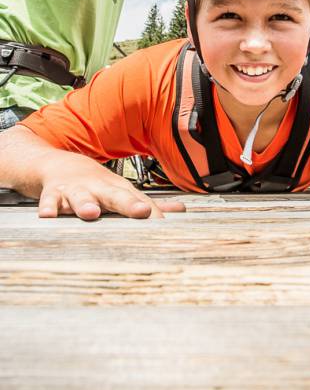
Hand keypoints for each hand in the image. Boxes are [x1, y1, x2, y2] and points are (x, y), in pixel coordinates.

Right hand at [36, 156, 184, 219]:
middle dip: (128, 204)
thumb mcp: (122, 191)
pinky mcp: (53, 194)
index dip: (153, 214)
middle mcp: (100, 188)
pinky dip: (48, 207)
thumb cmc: (96, 184)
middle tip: (142, 212)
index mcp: (119, 190)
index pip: (140, 203)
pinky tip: (48, 216)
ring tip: (91, 213)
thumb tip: (181, 211)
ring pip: (81, 197)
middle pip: (116, 196)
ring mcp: (76, 191)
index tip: (165, 226)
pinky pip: (49, 201)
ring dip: (85, 204)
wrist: (59, 164)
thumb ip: (150, 204)